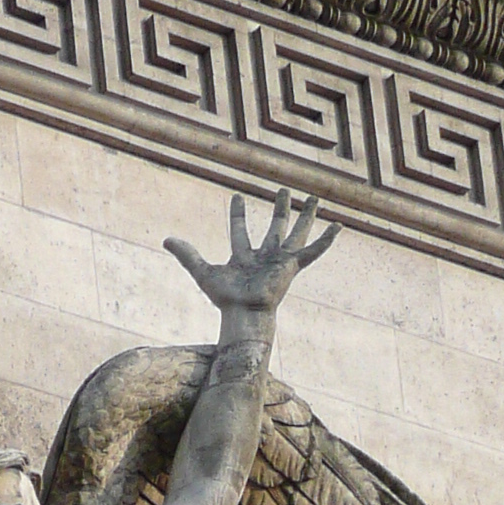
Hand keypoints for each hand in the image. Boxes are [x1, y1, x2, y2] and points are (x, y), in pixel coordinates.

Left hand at [167, 191, 338, 327]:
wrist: (244, 313)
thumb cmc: (225, 299)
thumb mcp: (202, 271)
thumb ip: (186, 254)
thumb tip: (165, 239)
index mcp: (244, 257)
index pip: (240, 231)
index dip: (238, 214)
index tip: (237, 197)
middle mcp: (265, 257)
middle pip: (275, 227)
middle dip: (279, 209)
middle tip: (284, 191)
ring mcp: (281, 261)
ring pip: (296, 232)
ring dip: (305, 216)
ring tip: (314, 199)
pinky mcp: (293, 265)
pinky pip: (313, 250)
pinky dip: (326, 240)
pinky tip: (338, 227)